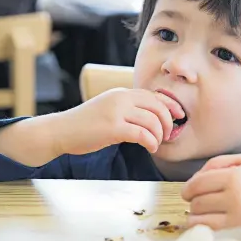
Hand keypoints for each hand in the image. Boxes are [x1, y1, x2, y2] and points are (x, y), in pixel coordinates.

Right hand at [55, 88, 184, 155]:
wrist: (61, 130)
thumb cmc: (85, 124)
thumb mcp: (108, 108)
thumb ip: (127, 108)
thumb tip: (151, 117)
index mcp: (121, 93)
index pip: (154, 95)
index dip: (171, 105)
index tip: (179, 115)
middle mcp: (121, 98)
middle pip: (157, 106)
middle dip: (168, 122)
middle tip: (168, 135)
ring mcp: (117, 112)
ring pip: (152, 121)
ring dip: (159, 135)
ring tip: (156, 144)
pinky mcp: (113, 128)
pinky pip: (142, 134)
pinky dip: (151, 142)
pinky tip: (150, 148)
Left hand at [181, 154, 240, 229]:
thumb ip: (216, 164)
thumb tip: (191, 182)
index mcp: (236, 177)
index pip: (197, 185)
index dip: (187, 189)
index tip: (187, 193)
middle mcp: (237, 199)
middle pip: (196, 204)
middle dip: (195, 203)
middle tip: (205, 202)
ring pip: (199, 223)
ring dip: (198, 218)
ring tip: (208, 214)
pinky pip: (212, 236)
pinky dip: (209, 231)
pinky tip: (216, 225)